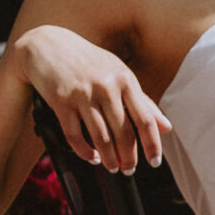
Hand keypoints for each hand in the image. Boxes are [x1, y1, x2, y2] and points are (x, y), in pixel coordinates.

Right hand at [9, 23, 169, 174]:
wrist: (48, 45)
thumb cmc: (89, 62)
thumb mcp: (118, 74)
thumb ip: (142, 101)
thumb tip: (166, 127)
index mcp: (125, 79)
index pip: (145, 119)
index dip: (152, 145)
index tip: (155, 162)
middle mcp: (106, 86)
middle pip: (124, 133)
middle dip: (128, 158)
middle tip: (129, 170)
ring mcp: (83, 94)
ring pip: (100, 138)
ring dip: (109, 159)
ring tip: (112, 167)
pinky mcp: (61, 101)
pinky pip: (75, 136)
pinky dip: (84, 152)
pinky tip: (92, 157)